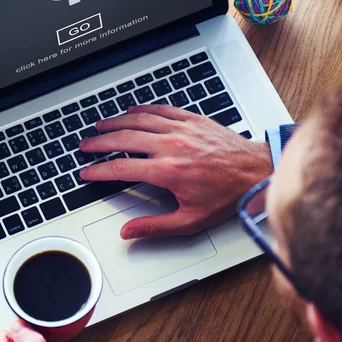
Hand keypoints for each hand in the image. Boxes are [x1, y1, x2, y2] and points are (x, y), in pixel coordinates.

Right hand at [79, 104, 271, 239]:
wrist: (256, 171)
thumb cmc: (227, 195)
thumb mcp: (191, 220)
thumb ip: (155, 226)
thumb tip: (129, 232)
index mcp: (168, 171)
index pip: (121, 168)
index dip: (99, 170)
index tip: (87, 172)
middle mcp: (171, 146)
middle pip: (124, 139)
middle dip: (99, 142)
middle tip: (85, 145)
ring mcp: (181, 129)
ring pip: (139, 120)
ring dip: (115, 122)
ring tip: (100, 126)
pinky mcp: (191, 119)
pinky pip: (160, 109)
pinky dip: (142, 109)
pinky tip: (131, 110)